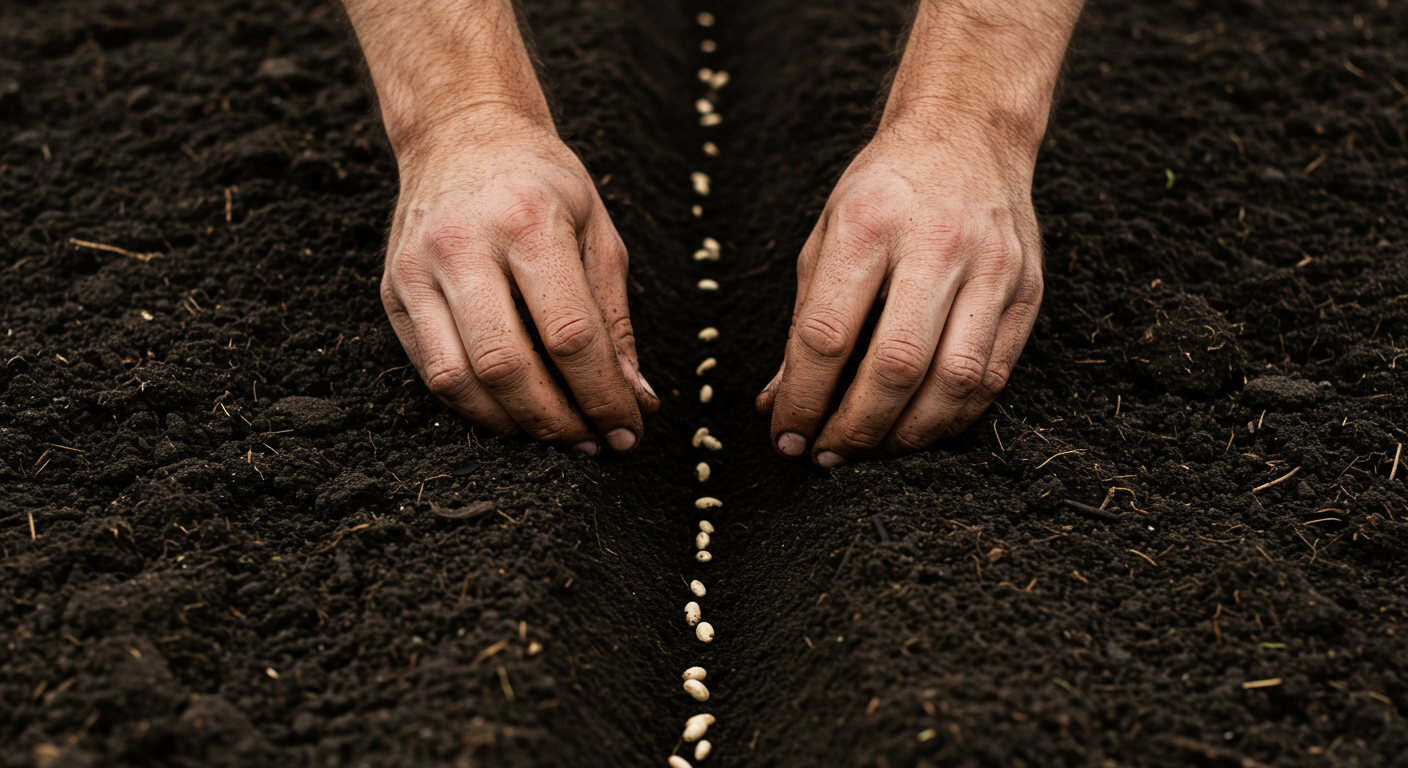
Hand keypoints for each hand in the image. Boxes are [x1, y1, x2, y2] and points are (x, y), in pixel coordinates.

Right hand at [381, 108, 657, 453]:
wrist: (462, 132)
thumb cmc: (543, 184)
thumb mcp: (598, 233)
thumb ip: (615, 321)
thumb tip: (636, 400)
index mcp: (529, 222)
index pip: (569, 334)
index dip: (602, 395)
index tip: (628, 429)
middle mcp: (464, 245)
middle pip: (505, 365)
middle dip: (556, 421)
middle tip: (592, 443)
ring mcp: (418, 269)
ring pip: (457, 379)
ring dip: (512, 425)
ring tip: (555, 434)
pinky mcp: (393, 291)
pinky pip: (430, 370)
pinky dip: (475, 406)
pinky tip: (512, 412)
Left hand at [756, 125, 1042, 465]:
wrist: (969, 133)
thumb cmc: (885, 190)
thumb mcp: (826, 236)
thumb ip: (804, 321)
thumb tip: (779, 403)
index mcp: (868, 224)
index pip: (828, 334)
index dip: (803, 398)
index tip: (786, 434)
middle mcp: (936, 244)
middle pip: (896, 366)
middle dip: (855, 428)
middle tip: (827, 455)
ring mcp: (992, 268)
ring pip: (954, 381)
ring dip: (907, 435)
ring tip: (872, 451)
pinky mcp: (1027, 291)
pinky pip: (992, 376)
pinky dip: (952, 418)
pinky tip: (919, 428)